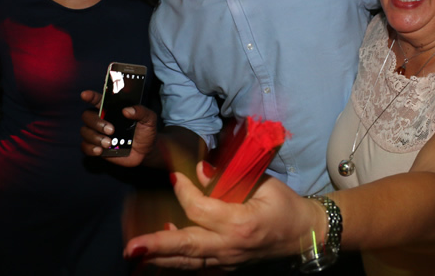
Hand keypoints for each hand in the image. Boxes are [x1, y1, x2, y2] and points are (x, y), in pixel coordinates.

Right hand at [80, 89, 157, 166]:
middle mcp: (102, 120)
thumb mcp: (149, 119)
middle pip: (87, 116)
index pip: (98, 99)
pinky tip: (100, 150)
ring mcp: (98, 134)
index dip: (90, 96)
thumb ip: (141, 111)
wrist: (146, 152)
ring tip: (108, 143)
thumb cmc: (146, 131)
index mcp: (112, 109)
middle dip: (96, 122)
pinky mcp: (97, 147)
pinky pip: (85, 147)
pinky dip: (90, 148)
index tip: (85, 95)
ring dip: (95, 137)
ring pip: (85, 131)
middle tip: (111, 130)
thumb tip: (127, 110)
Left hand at [123, 162, 317, 268]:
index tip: (175, 174)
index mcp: (240, 223)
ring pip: (187, 263)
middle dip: (156, 246)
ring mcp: (227, 262)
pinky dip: (176, 262)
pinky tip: (158, 254)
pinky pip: (196, 267)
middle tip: (131, 248)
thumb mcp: (262, 184)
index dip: (183, 190)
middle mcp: (230, 247)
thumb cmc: (285, 205)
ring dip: (159, 258)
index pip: (200, 209)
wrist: (304, 234)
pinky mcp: (225, 267)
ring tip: (135, 252)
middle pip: (187, 247)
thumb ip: (230, 178)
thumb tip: (200, 169)